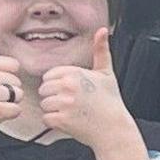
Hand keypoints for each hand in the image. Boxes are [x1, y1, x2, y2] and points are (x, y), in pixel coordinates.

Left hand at [38, 29, 140, 159]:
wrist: (115, 130)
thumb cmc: (110, 102)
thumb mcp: (106, 74)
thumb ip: (101, 51)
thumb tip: (103, 30)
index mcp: (74, 73)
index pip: (49, 76)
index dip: (58, 85)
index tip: (73, 93)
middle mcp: (68, 86)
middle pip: (44, 90)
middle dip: (55, 98)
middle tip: (73, 104)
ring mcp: (64, 104)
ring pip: (44, 104)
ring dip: (54, 110)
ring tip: (72, 113)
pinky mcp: (62, 120)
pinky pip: (46, 118)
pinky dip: (55, 123)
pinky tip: (70, 122)